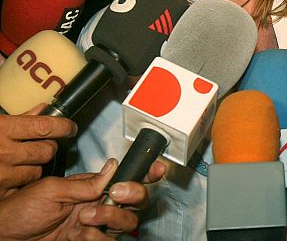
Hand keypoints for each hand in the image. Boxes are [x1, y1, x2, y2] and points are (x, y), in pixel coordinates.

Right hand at [0, 105, 76, 198]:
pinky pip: (20, 186)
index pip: (46, 126)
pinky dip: (20, 181)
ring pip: (36, 171)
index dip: (64, 127)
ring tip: (23, 160)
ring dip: (35, 166)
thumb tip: (43, 109)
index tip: (70, 127)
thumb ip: (17, 117)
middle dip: (49, 147)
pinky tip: (11, 173)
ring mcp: (0, 174)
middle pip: (46, 151)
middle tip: (44, 144)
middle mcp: (3, 152)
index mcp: (2, 129)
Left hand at [0, 157, 159, 239]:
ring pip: (127, 221)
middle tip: (114, 195)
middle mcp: (99, 204)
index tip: (157, 169)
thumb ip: (86, 183)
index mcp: (92, 186)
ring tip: (84, 219)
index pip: (127, 177)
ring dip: (109, 218)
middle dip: (132, 195)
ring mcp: (96, 226)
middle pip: (138, 200)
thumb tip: (112, 168)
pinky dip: (95, 238)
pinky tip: (78, 235)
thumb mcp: (52, 190)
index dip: (147, 173)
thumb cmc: (21, 211)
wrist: (7, 237)